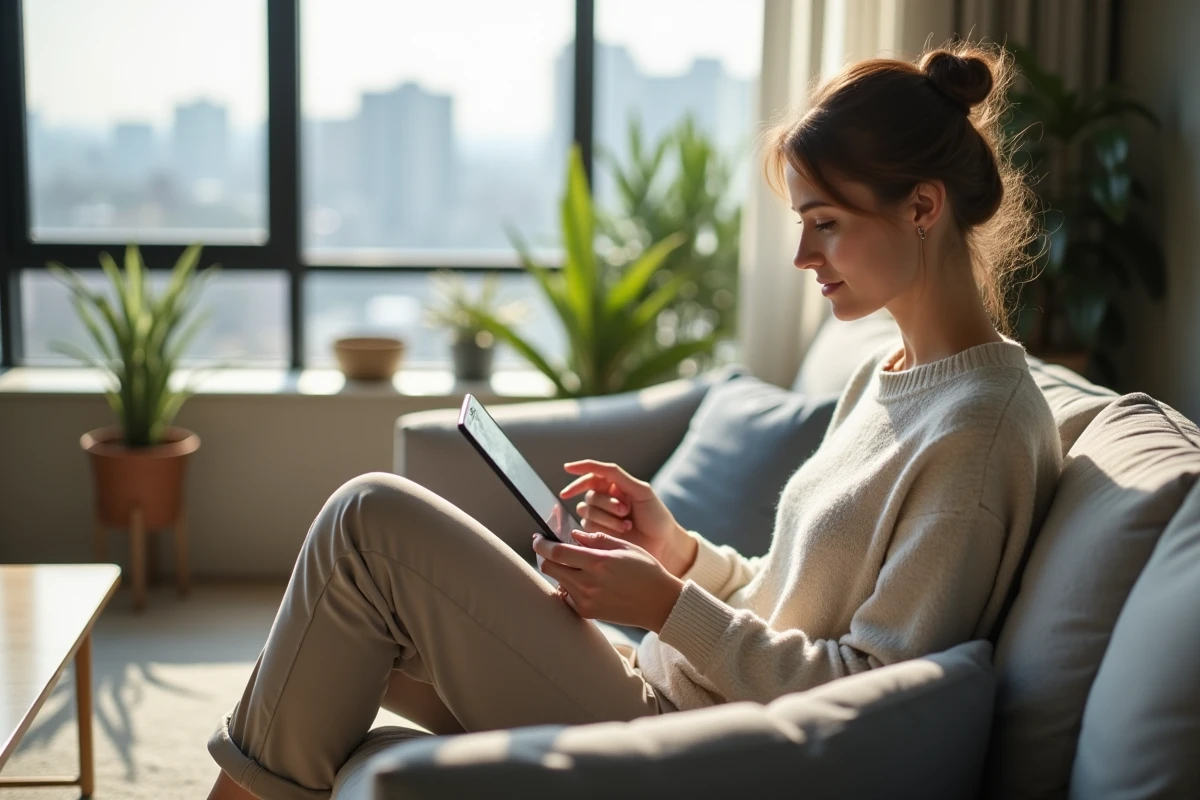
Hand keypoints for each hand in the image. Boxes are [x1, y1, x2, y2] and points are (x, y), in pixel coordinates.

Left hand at [533, 529, 683, 631]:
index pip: (557, 552)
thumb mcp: (625, 547)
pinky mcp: (588, 612)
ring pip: (557, 581)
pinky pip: (567, 597)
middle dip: (545, 556)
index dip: (542, 544)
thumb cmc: (647, 571)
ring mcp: (586, 600)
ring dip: (558, 570)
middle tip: (550, 549)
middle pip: (549, 567)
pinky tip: (582, 581)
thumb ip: (597, 539)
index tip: (537, 537)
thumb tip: (574, 535)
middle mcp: (589, 583)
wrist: (660, 604)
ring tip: (572, 564)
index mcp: (598, 562)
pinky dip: (567, 587)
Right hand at [559, 459, 697, 577]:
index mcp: (615, 486)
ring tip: (627, 525)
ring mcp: (600, 518)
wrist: (663, 543)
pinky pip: (587, 527)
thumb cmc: (655, 515)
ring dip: (607, 518)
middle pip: (589, 495)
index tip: (567, 468)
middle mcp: (605, 501)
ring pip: (586, 512)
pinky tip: (622, 533)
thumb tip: (589, 465)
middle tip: (625, 510)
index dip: (579, 471)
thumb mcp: (640, 489)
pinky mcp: (597, 535)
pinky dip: (604, 529)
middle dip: (606, 503)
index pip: (592, 475)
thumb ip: (615, 474)